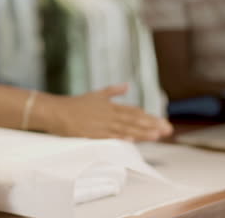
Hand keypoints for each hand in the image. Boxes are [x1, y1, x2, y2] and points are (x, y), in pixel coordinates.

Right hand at [44, 84, 172, 140]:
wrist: (56, 110)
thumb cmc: (75, 104)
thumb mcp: (96, 94)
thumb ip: (112, 91)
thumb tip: (127, 86)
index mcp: (110, 106)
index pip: (134, 112)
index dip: (149, 117)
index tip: (163, 122)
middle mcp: (108, 114)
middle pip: (133, 120)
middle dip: (151, 125)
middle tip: (168, 129)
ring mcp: (100, 124)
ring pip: (124, 128)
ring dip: (141, 132)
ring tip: (156, 135)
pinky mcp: (91, 133)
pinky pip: (108, 135)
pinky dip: (119, 137)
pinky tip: (131, 140)